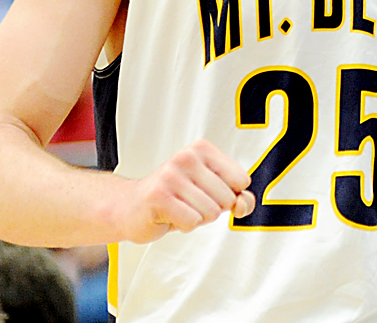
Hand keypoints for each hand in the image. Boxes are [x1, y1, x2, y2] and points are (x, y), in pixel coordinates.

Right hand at [118, 140, 254, 241]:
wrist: (132, 207)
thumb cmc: (177, 199)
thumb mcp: (212, 193)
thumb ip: (238, 198)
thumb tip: (244, 205)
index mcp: (203, 149)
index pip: (242, 180)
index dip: (231, 196)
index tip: (209, 193)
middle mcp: (187, 157)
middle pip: (228, 199)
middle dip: (212, 210)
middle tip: (188, 203)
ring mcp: (171, 175)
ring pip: (211, 212)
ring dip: (197, 219)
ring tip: (178, 208)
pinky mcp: (158, 196)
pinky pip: (193, 222)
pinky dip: (184, 226)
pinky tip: (168, 216)